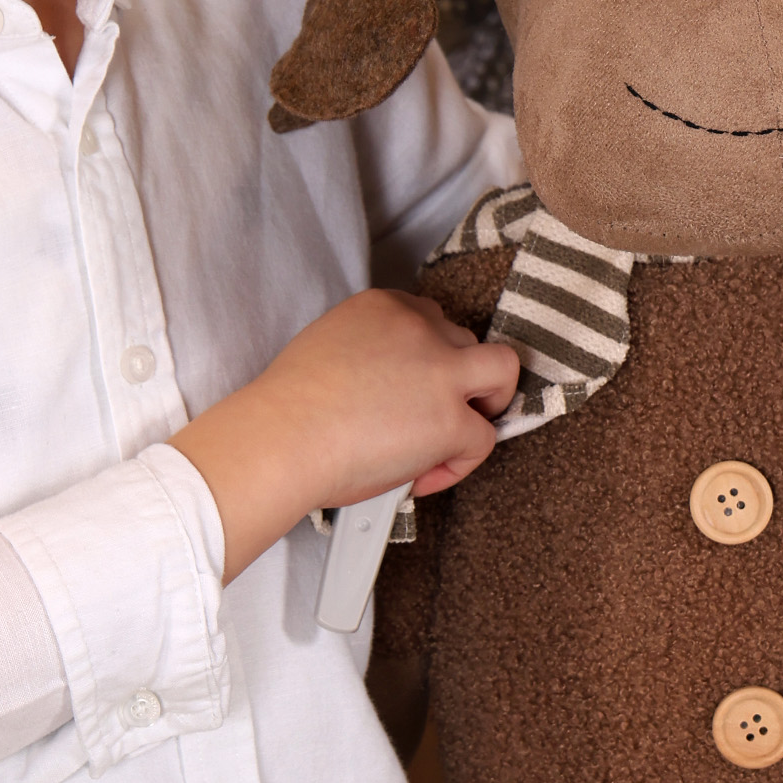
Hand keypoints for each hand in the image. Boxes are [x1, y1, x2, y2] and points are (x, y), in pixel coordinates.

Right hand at [171, 290, 519, 582]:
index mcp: (382, 306)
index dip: (427, 355)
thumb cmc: (287, 408)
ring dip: (484, 403)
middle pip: (466, 341)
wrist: (280, 439)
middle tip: (436, 410)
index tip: (413, 384)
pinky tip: (419, 476)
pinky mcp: (451, 420)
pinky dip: (458, 463)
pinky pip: (482, 440)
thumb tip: (387, 388)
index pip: (430, 318)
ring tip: (451, 436)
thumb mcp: (327, 347)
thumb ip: (369, 352)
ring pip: (501, 371)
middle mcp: (418, 328)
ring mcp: (441, 372)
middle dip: (457, 376)